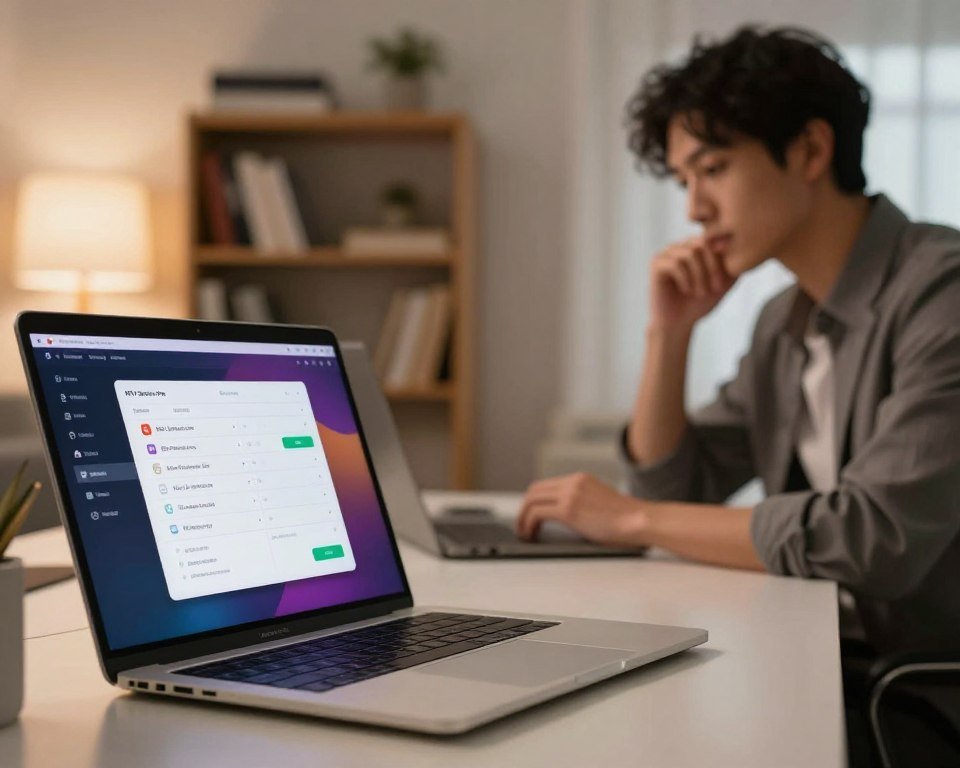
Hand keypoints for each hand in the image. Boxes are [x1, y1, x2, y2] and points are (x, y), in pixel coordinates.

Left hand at [516, 472, 646, 546]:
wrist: (640, 520)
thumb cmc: (626, 520)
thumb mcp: (600, 503)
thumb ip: (582, 503)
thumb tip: (565, 518)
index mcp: (580, 479)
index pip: (546, 485)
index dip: (534, 501)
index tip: (530, 516)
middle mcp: (573, 482)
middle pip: (535, 489)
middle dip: (524, 508)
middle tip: (522, 525)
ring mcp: (570, 493)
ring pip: (532, 500)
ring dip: (523, 517)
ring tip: (524, 533)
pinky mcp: (569, 509)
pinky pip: (537, 513)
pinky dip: (529, 524)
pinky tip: (531, 534)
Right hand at [650, 236, 735, 330]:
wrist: (678, 323)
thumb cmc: (700, 303)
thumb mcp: (724, 283)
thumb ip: (733, 265)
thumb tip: (744, 248)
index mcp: (697, 246)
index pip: (715, 240)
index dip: (721, 262)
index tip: (722, 285)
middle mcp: (681, 245)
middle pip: (702, 243)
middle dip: (712, 268)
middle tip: (715, 289)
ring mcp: (667, 253)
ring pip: (689, 253)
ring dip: (700, 276)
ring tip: (701, 293)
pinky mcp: (656, 264)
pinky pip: (675, 264)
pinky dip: (685, 279)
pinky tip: (687, 291)